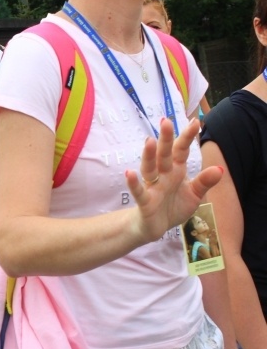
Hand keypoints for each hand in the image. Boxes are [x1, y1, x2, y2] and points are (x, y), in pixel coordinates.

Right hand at [125, 118, 222, 243]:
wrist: (156, 227)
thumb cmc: (173, 206)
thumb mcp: (194, 195)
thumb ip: (204, 182)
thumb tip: (219, 168)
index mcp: (175, 170)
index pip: (181, 151)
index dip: (187, 137)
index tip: (195, 121)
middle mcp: (163, 175)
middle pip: (164, 154)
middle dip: (166, 139)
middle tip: (166, 121)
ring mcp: (152, 187)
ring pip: (149, 168)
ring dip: (148, 155)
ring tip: (148, 141)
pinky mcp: (145, 202)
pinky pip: (139, 191)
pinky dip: (134, 183)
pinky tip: (129, 173)